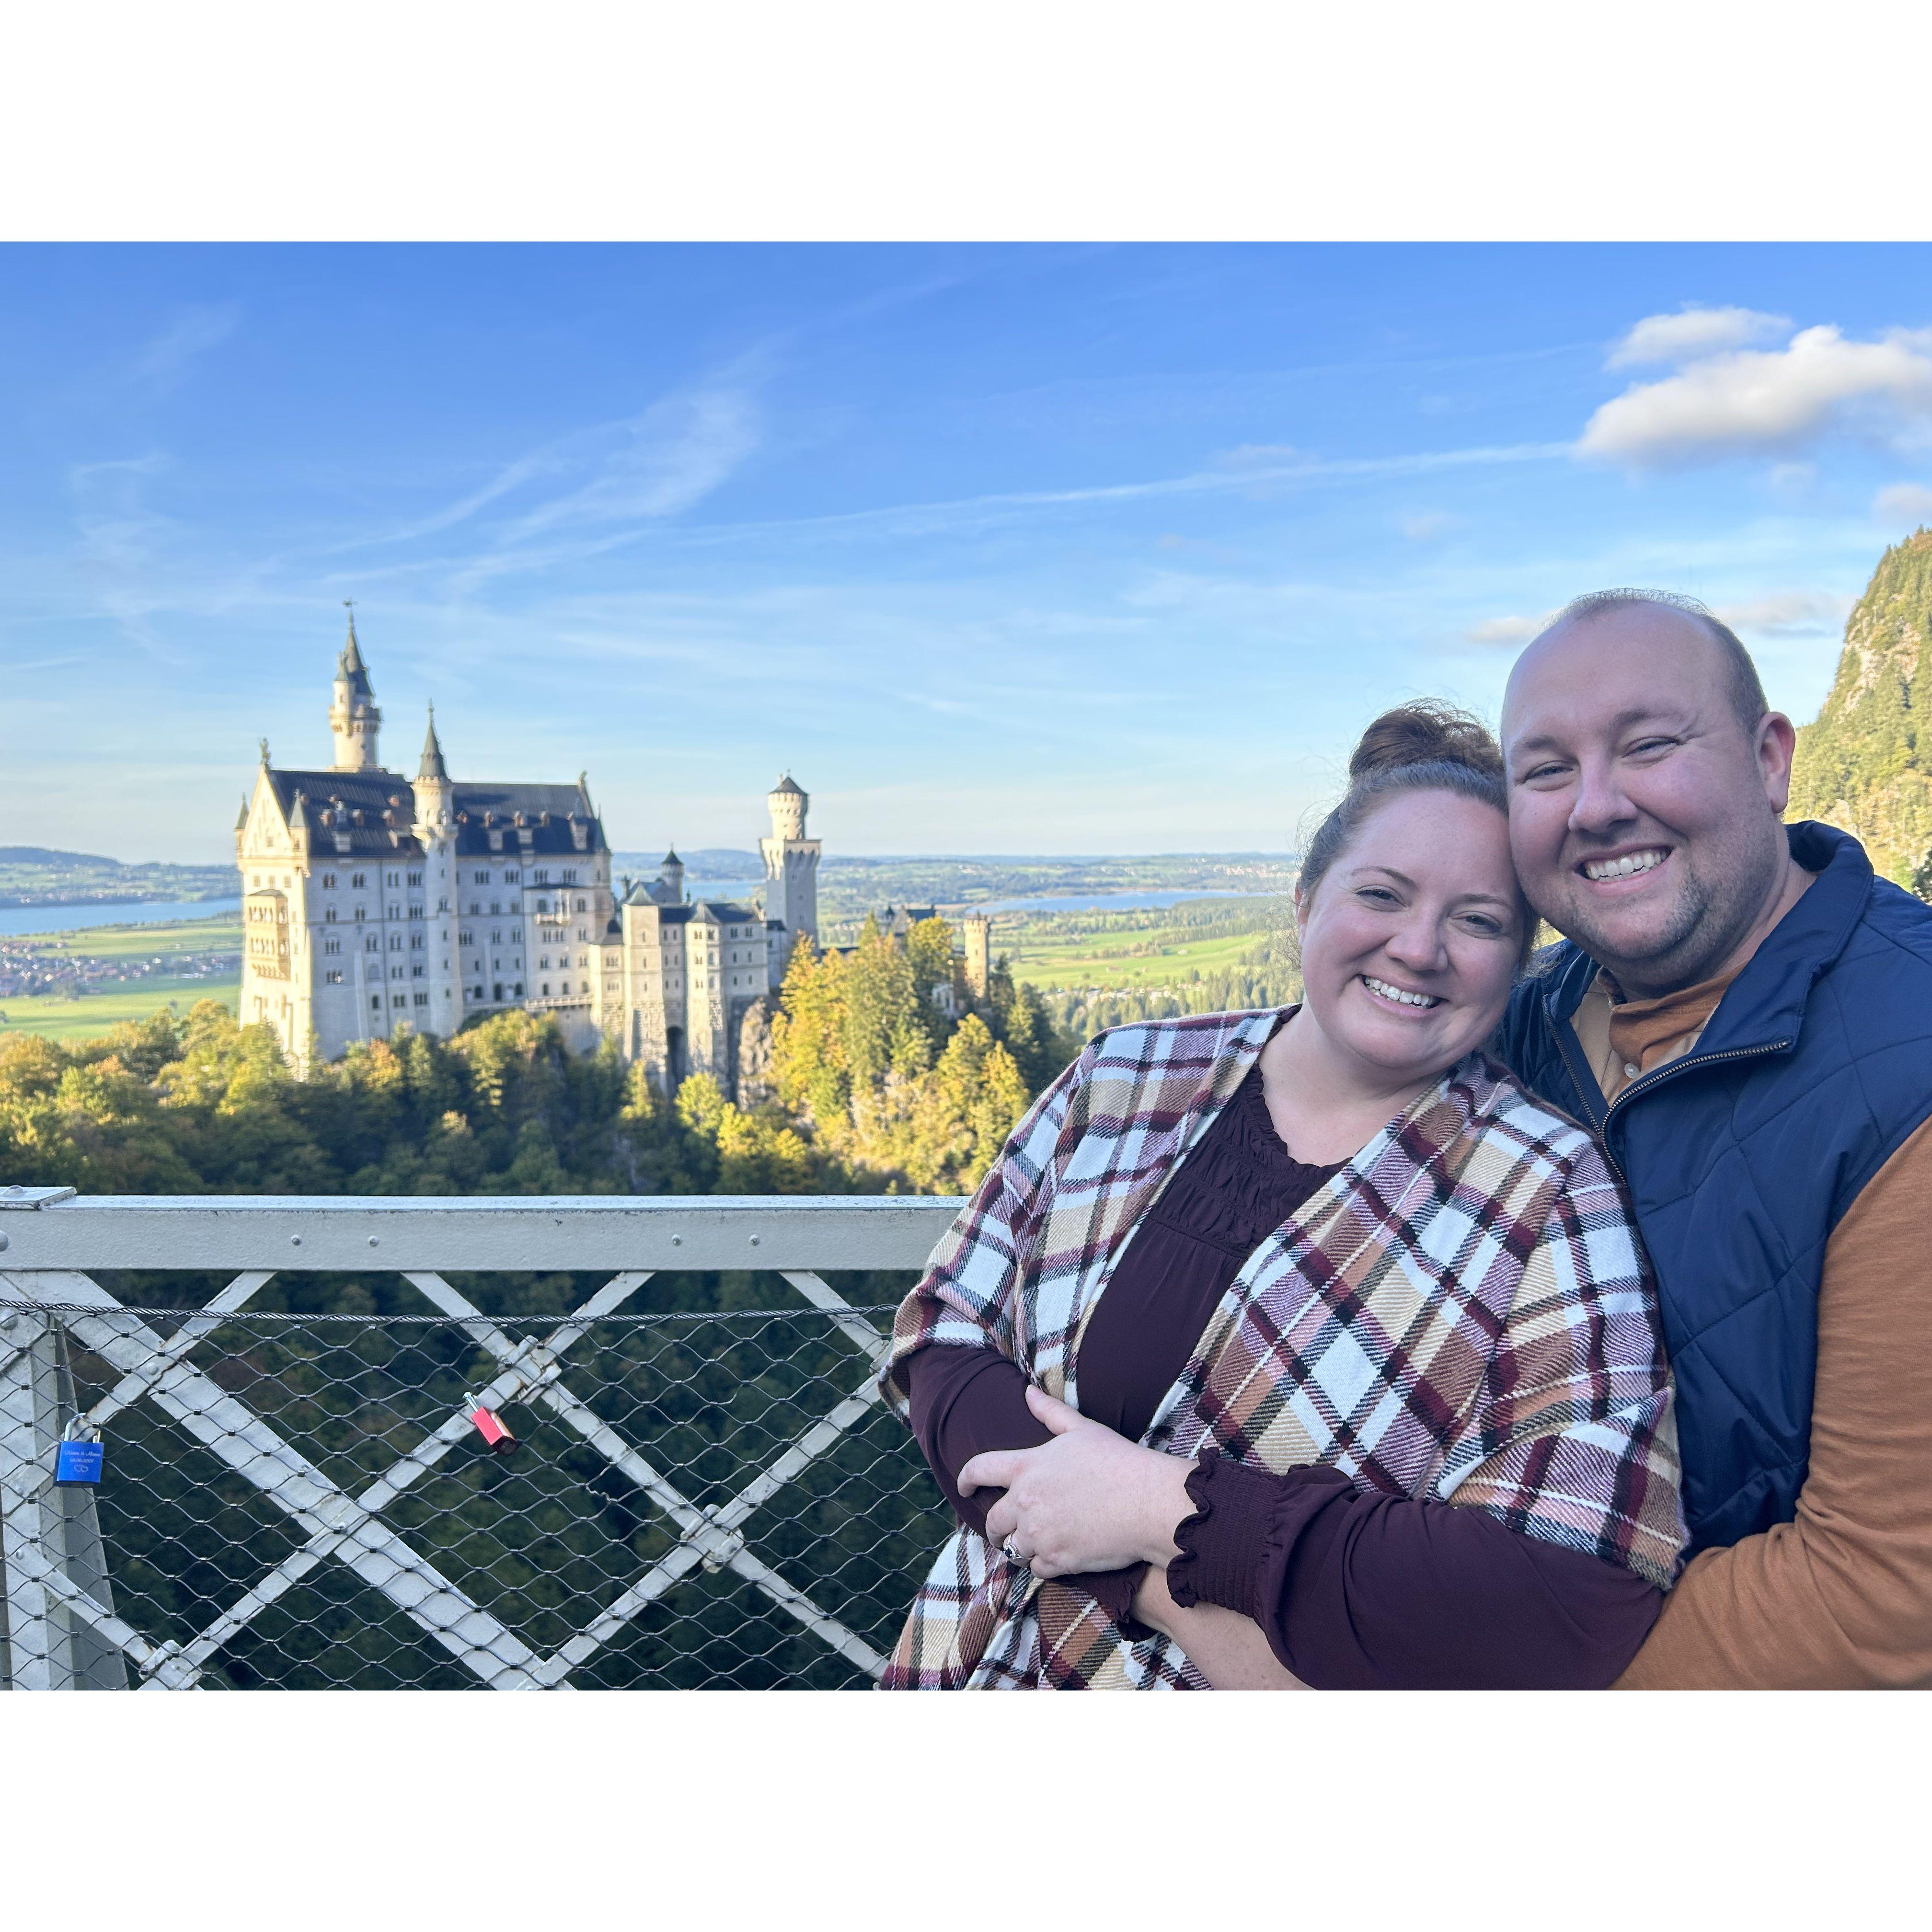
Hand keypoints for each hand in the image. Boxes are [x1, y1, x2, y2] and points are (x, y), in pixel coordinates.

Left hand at [958, 1385, 1194, 1578]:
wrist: (1147, 1503)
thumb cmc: (1118, 1461)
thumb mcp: (1082, 1429)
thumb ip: (1050, 1412)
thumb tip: (1027, 1392)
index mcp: (1027, 1468)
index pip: (980, 1469)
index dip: (966, 1478)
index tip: (963, 1485)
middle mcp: (1026, 1503)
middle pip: (993, 1520)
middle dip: (994, 1525)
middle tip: (1003, 1528)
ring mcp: (1040, 1535)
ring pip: (1012, 1548)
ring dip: (1019, 1545)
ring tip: (1033, 1542)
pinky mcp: (1058, 1560)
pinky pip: (1036, 1568)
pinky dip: (1042, 1564)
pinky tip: (1056, 1555)